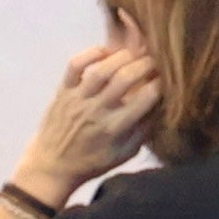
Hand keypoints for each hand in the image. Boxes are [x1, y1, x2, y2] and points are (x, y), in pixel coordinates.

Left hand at [18, 41, 155, 199]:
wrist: (52, 166)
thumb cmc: (91, 161)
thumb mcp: (124, 154)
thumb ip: (144, 131)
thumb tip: (162, 105)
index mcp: (115, 128)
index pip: (146, 98)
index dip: (161, 83)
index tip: (166, 79)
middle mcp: (97, 110)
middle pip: (126, 77)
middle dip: (146, 64)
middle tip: (155, 60)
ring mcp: (78, 98)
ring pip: (102, 68)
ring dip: (123, 56)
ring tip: (134, 54)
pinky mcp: (63, 90)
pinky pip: (75, 64)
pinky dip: (91, 53)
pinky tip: (105, 52)